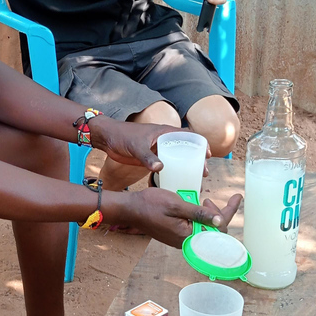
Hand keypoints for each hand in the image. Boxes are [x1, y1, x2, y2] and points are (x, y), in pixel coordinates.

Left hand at [90, 117, 211, 175]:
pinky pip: (167, 165)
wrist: (107, 139)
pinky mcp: (152, 159)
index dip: (201, 143)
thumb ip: (147, 157)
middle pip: (187, 149)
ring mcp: (159, 150)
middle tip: (203, 174)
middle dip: (197, 160)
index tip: (207, 155)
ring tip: (194, 181)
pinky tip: (176, 183)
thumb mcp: (136, 146)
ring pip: (178, 158)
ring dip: (187, 168)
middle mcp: (165, 140)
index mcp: (165, 132)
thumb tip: (160, 168)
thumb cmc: (122, 136)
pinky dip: (173, 173)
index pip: (189, 135)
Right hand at [125, 188, 242, 247]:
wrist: (130, 208)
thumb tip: (221, 220)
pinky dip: (197, 216)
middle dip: (216, 213)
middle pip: (212, 230)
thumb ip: (199, 213)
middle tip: (207, 199)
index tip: (238, 197)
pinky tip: (193, 206)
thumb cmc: (151, 205)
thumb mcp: (177, 204)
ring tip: (201, 200)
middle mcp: (186, 242)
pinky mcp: (176, 234)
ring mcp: (180, 239)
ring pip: (203, 228)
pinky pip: (193, 228)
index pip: (218, 229)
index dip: (229, 212)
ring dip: (206, 214)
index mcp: (188, 237)